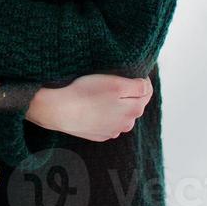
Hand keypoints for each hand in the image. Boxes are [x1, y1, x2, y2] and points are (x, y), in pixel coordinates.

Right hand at [26, 74, 152, 142]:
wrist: (59, 110)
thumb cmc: (86, 93)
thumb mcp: (116, 83)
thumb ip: (138, 86)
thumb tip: (147, 87)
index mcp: (134, 109)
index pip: (147, 92)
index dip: (140, 79)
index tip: (128, 71)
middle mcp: (126, 124)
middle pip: (134, 104)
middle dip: (128, 93)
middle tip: (111, 80)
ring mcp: (112, 131)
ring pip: (120, 114)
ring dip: (116, 105)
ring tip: (100, 94)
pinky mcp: (98, 134)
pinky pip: (107, 122)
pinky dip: (104, 113)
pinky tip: (92, 106)